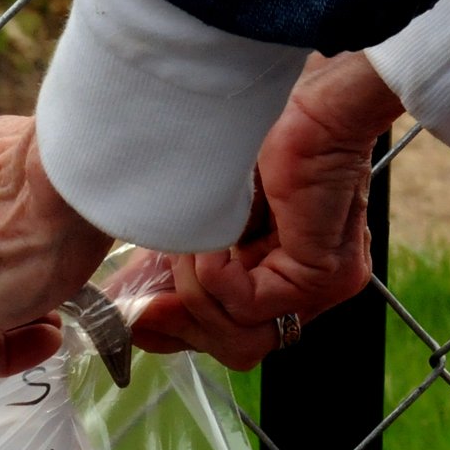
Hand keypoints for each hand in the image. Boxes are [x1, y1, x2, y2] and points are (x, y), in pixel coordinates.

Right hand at [107, 52, 403, 369]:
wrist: (309, 100)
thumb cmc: (259, 139)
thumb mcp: (203, 220)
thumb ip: (176, 269)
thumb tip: (127, 314)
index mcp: (287, 279)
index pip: (232, 334)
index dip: (178, 332)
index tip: (134, 311)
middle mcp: (312, 293)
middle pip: (238, 349)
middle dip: (182, 327)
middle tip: (146, 298)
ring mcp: (323, 288)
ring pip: (239, 334)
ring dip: (193, 292)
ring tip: (185, 247)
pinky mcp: (321, 275)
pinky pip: (245, 303)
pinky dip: (211, 275)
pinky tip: (206, 240)